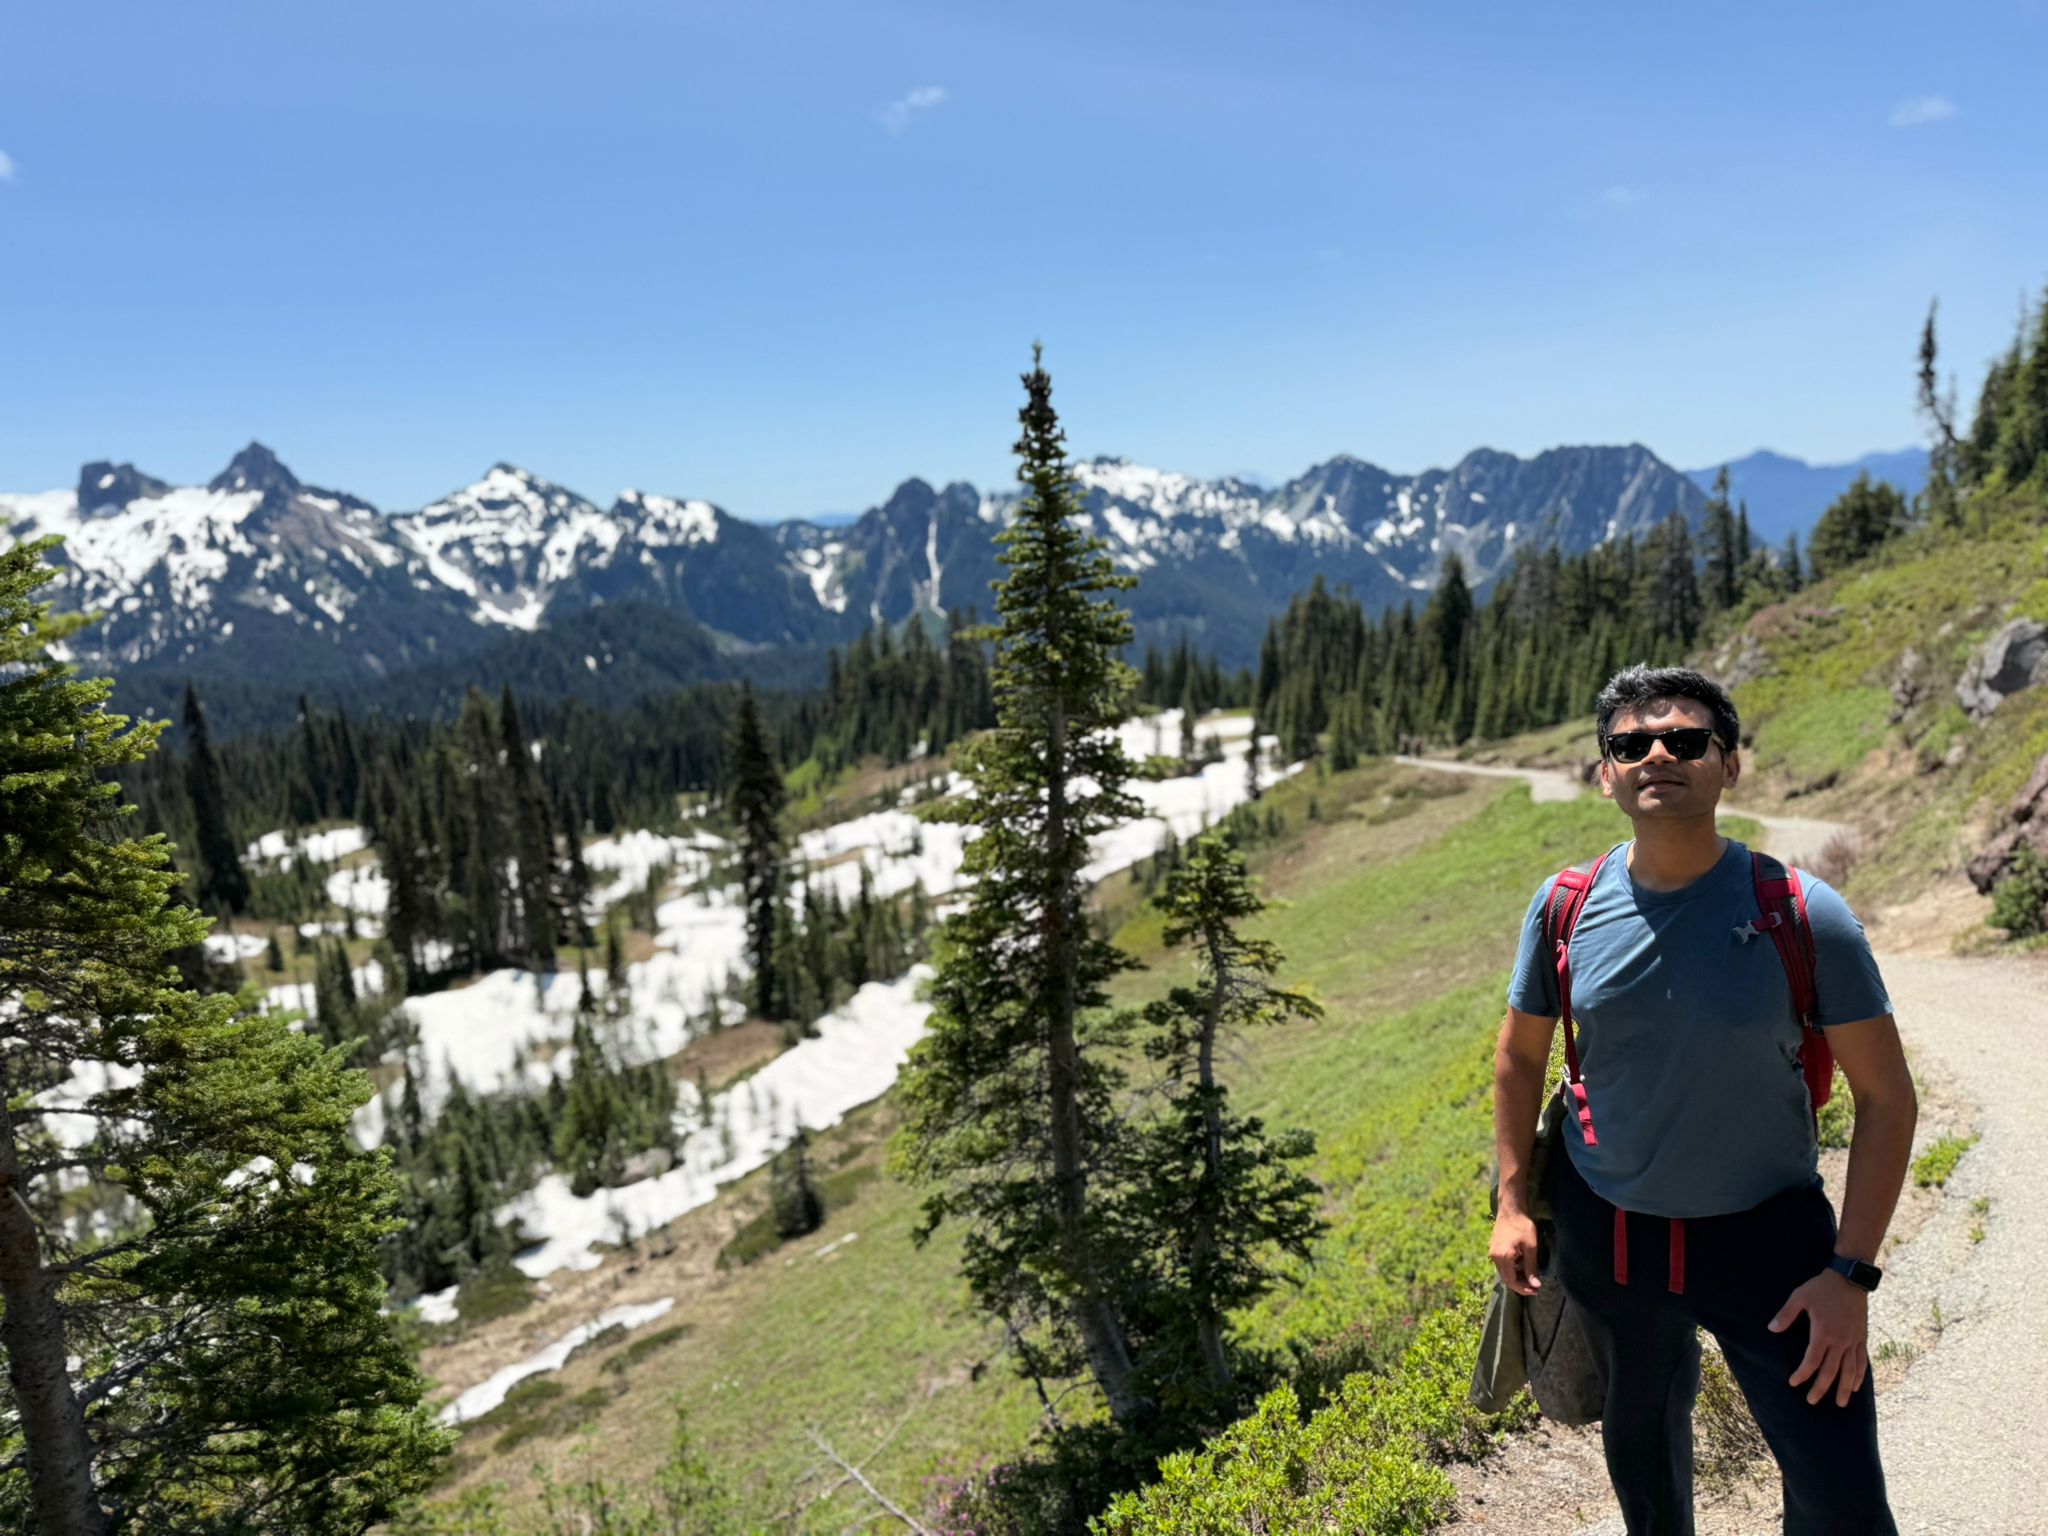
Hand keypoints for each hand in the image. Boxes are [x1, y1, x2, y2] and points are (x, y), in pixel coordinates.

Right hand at [1489, 1208, 1541, 1296]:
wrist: (1511, 1209)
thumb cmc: (1523, 1226)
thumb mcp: (1531, 1247)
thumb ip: (1531, 1268)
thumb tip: (1535, 1286)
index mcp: (1503, 1257)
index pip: (1511, 1281)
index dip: (1524, 1289)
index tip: (1536, 1290)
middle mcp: (1494, 1257)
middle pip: (1507, 1278)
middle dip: (1521, 1284)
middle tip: (1536, 1286)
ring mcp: (1492, 1252)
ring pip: (1505, 1272)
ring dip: (1518, 1276)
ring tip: (1531, 1273)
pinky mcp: (1494, 1248)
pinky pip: (1503, 1264)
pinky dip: (1513, 1268)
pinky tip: (1523, 1263)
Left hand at [1768, 1270, 1868, 1405]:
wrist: (1849, 1279)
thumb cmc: (1821, 1287)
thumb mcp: (1800, 1297)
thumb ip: (1786, 1314)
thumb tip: (1771, 1329)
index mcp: (1823, 1333)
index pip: (1812, 1361)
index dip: (1803, 1374)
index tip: (1794, 1383)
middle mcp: (1840, 1341)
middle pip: (1831, 1371)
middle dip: (1822, 1388)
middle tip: (1812, 1401)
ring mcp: (1853, 1340)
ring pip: (1850, 1370)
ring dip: (1845, 1388)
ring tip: (1841, 1403)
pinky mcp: (1862, 1337)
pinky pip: (1862, 1361)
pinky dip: (1859, 1375)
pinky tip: (1856, 1386)